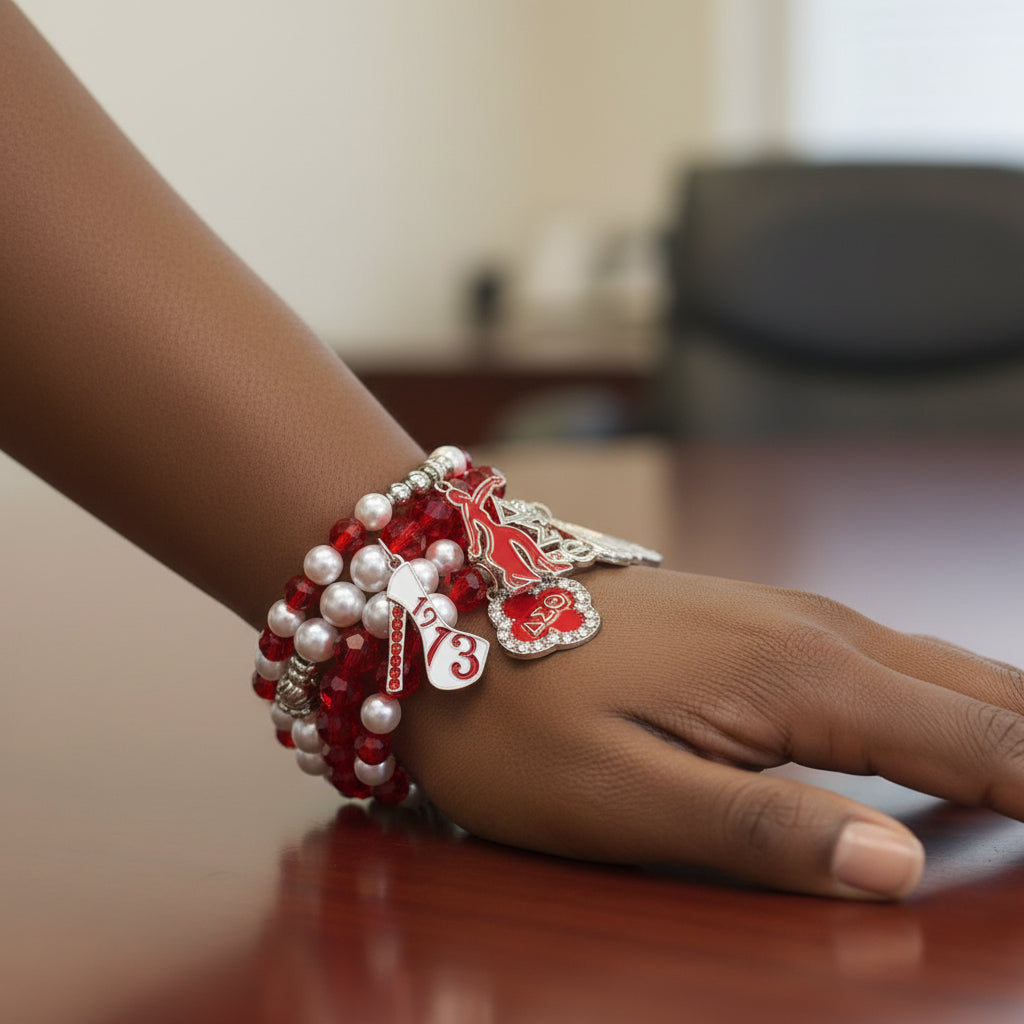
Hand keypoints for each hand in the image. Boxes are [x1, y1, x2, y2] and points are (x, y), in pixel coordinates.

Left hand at [397, 566, 1023, 899]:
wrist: (443, 611)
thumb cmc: (517, 717)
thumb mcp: (623, 796)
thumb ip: (765, 828)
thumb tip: (901, 867)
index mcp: (799, 677)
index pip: (980, 742)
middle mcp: (812, 632)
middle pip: (983, 690)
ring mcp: (783, 617)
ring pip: (939, 666)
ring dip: (1011, 719)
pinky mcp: (753, 623)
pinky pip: (886, 660)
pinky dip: (951, 698)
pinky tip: (961, 728)